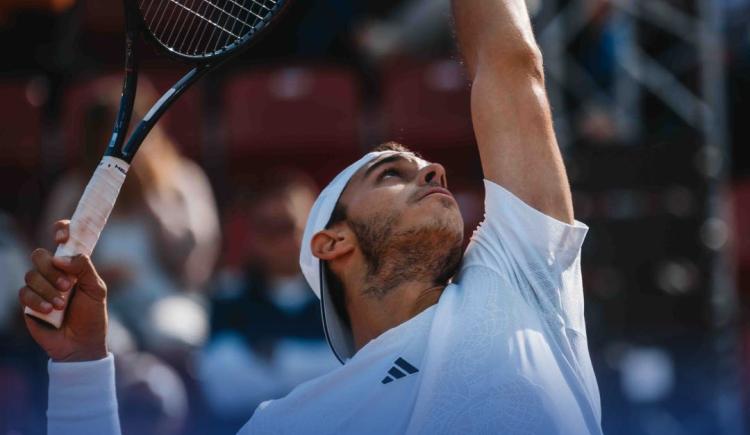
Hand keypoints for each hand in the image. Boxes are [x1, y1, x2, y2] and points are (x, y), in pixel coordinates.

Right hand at [19, 220, 108, 361]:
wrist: (82, 344)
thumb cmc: (92, 315)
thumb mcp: (96, 289)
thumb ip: (84, 268)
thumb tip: (61, 257)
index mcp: (72, 265)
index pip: (63, 239)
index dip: (60, 231)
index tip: (62, 238)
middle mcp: (54, 272)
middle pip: (40, 255)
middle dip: (52, 270)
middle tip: (68, 285)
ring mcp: (40, 287)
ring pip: (31, 274)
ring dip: (48, 289)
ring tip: (61, 304)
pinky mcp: (28, 303)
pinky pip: (24, 293)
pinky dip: (37, 301)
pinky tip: (49, 311)